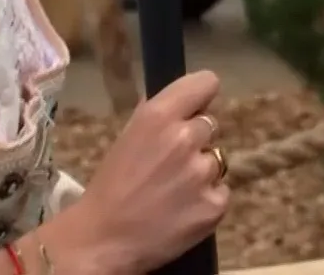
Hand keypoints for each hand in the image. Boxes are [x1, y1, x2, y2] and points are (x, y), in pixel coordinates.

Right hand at [39, 71, 229, 274]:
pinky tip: (183, 210)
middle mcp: (185, 138)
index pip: (206, 83)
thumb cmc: (109, 186)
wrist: (102, 240)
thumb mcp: (127, 138)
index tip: (195, 108)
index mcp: (159, 116)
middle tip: (173, 162)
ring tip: (174, 191)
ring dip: (202, 172)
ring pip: (217, 160)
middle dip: (196, 140)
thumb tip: (179, 100)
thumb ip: (156, 116)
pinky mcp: (215, 204)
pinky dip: (207, 200)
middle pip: (211, 125)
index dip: (201, 96)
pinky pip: (221, 191)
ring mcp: (203, 173)